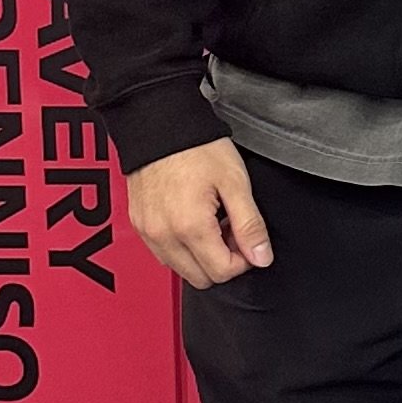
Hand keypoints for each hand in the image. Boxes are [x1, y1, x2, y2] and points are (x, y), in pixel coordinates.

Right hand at [128, 137, 272, 288]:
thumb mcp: (235, 183)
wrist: (159, 124)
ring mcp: (148, 233)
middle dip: (222, 260)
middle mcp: (163, 236)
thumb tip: (261, 257)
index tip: (246, 236)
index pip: (222, 272)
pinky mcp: (140, 226)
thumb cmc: (196, 148)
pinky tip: (192, 220)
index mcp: (189, 227)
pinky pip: (164, 254)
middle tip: (230, 228)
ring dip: (201, 255)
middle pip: (201, 278)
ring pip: (181, 270)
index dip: (243, 259)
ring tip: (211, 221)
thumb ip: (250, 225)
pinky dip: (182, 247)